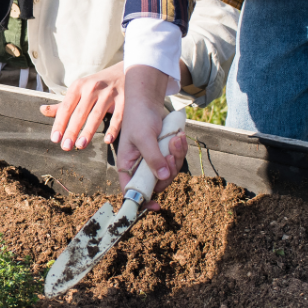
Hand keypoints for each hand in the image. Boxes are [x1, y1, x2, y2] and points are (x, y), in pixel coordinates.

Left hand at [41, 62, 124, 150]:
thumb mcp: (79, 89)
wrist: (126, 70)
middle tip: (65, 146)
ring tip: (80, 145)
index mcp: (79, 85)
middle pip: (80, 112)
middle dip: (71, 130)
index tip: (55, 138)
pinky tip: (107, 140)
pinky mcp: (125, 99)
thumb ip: (63, 104)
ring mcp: (110, 93)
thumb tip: (42, 110)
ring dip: (88, 131)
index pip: (66, 107)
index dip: (60, 123)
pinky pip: (118, 116)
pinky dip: (113, 129)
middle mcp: (93, 88)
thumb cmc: (98, 84)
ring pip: (97, 115)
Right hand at [118, 65, 187, 209]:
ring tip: (176, 139)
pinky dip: (180, 150)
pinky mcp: (164, 153)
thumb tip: (163, 176)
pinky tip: (178, 136)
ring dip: (176, 157)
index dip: (142, 201)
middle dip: (168, 170)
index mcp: (128, 165)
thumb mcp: (144, 138)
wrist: (148, 100)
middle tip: (171, 154)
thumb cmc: (138, 118)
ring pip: (170, 171)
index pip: (132, 190)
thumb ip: (153, 157)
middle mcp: (140, 166)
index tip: (156, 206)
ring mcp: (153, 160)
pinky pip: (176, 160)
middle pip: (157, 183)